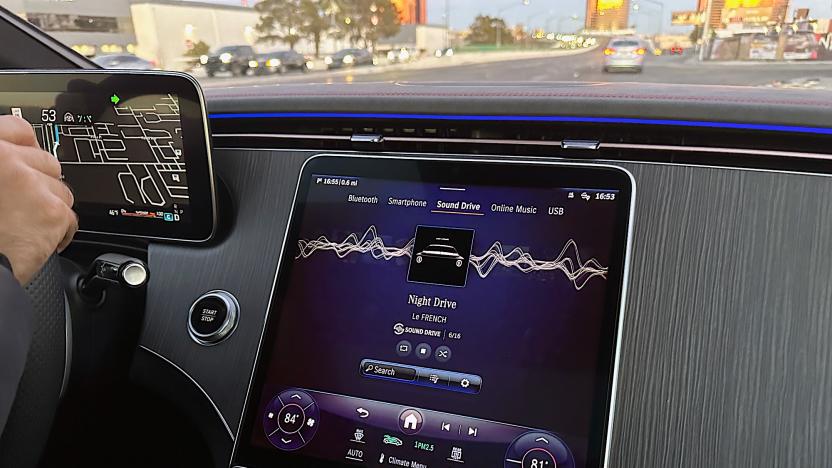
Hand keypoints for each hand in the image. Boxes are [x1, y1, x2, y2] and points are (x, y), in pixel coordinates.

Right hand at [0, 115, 76, 284]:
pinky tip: (37, 241)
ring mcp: (32, 184)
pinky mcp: (53, 211)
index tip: (28, 157)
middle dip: (40, 183)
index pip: (18, 129)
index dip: (25, 146)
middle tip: (22, 205)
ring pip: (61, 190)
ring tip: (25, 226)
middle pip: (46, 162)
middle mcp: (8, 160)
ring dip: (49, 207)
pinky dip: (59, 232)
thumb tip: (12, 161)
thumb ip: (1, 169)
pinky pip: (70, 218)